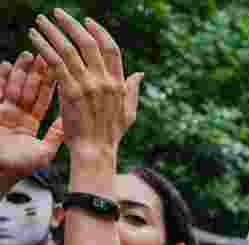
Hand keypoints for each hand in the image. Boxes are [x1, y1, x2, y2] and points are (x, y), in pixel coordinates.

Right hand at [0, 52, 62, 178]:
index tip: (60, 69)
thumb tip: (73, 122)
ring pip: (12, 87)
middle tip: (45, 54)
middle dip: (36, 73)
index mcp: (28, 125)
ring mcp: (0, 112)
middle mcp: (14, 117)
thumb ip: (56, 135)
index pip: (42, 100)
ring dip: (20, 71)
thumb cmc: (18, 167)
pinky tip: (5, 64)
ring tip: (29, 54)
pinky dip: (0, 79)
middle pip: (27, 89)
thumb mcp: (44, 152)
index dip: (50, 84)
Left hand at [29, 9, 142, 155]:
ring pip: (69, 49)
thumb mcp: (128, 112)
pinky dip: (43, 47)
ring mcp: (88, 86)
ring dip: (52, 31)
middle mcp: (104, 81)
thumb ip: (132, 90)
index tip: (86, 20)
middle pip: (88, 43)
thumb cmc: (110, 135)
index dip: (99, 32)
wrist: (96, 151)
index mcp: (118, 84)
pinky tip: (33, 37)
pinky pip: (55, 63)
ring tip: (40, 20)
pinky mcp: (70, 92)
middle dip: (71, 24)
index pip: (111, 49)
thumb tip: (140, 73)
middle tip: (57, 13)